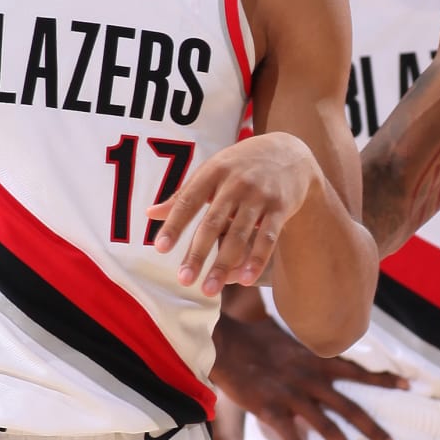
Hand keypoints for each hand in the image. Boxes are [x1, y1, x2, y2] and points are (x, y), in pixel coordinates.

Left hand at [155, 133, 317, 295]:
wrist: (289, 149)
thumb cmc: (241, 164)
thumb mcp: (212, 171)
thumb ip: (184, 195)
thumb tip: (149, 214)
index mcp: (214, 172)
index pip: (189, 201)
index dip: (174, 225)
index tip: (160, 248)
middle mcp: (236, 183)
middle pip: (212, 223)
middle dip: (197, 253)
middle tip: (184, 280)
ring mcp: (259, 195)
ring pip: (239, 235)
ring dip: (223, 265)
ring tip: (209, 290)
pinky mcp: (281, 207)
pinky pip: (268, 237)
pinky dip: (257, 259)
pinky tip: (245, 280)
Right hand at [212, 306, 403, 439]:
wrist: (224, 344)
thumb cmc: (253, 338)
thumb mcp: (289, 338)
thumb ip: (307, 349)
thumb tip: (318, 349)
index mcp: (317, 362)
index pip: (358, 372)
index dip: (383, 379)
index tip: (407, 386)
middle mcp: (311, 380)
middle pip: (351, 408)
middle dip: (374, 430)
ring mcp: (293, 397)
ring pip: (328, 428)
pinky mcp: (272, 410)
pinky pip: (292, 438)